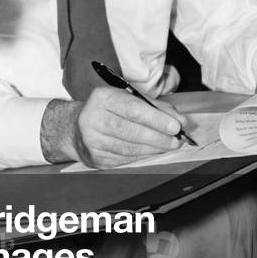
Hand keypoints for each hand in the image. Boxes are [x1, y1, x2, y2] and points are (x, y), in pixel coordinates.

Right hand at [73, 86, 187, 168]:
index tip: (176, 126)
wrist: (75, 127)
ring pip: (129, 148)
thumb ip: (155, 108)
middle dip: (158, 137)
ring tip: (168, 146)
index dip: (156, 119)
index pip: (133, 108)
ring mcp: (92, 140)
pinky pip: (124, 160)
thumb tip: (181, 121)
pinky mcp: (95, 158)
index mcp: (102, 97)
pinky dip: (141, 156)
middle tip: (177, 140)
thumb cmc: (108, 111)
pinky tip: (151, 152)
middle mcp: (93, 117)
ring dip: (153, 149)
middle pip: (131, 131)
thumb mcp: (127, 99)